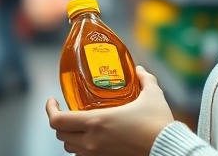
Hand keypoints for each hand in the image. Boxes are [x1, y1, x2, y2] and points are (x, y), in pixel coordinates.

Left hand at [46, 66, 174, 155]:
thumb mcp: (152, 95)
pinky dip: (83, 148)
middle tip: (66, 111)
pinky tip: (94, 139)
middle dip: (60, 122)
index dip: (50, 110)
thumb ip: (144, 79)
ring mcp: (98, 155)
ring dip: (71, 136)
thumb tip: (139, 70)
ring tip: (79, 125)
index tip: (53, 101)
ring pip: (71, 148)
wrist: (168, 148)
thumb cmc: (158, 123)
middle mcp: (92, 141)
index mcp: (96, 122)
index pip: (57, 121)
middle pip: (61, 135)